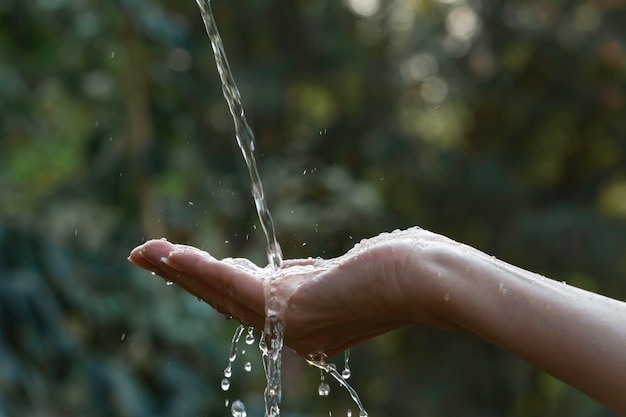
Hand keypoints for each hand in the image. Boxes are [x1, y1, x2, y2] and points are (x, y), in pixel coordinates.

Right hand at [128, 228, 446, 356]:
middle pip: (227, 300)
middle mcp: (293, 331)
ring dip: (180, 271)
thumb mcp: (350, 270)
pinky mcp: (292, 307)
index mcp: (305, 324)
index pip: (248, 302)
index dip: (214, 282)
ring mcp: (292, 323)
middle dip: (185, 277)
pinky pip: (234, 286)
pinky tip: (167, 255)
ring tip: (145, 254)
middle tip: (150, 257)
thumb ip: (317, 276)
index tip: (190, 263)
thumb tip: (300, 271)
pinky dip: (196, 270)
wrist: (430, 281)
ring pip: (223, 293)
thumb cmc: (405, 268)